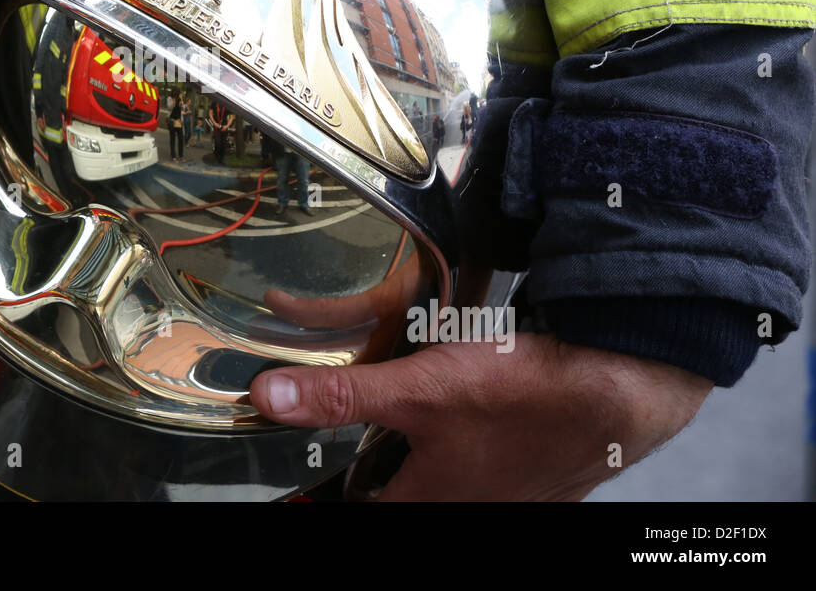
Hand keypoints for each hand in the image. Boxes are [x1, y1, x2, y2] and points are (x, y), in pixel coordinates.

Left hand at [248, 333, 711, 500]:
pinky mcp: (542, 470)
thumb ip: (342, 397)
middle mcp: (471, 507)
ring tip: (409, 426)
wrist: (625, 387)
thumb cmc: (530, 396)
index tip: (303, 495)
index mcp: (430, 502)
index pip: (360, 510)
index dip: (328, 496)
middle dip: (380, 472)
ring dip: (426, 455)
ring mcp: (511, 492)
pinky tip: (478, 414)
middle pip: (404, 494)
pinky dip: (471, 443)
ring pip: (449, 479)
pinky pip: (490, 465)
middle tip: (360, 451)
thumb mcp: (418, 389)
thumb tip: (271, 398)